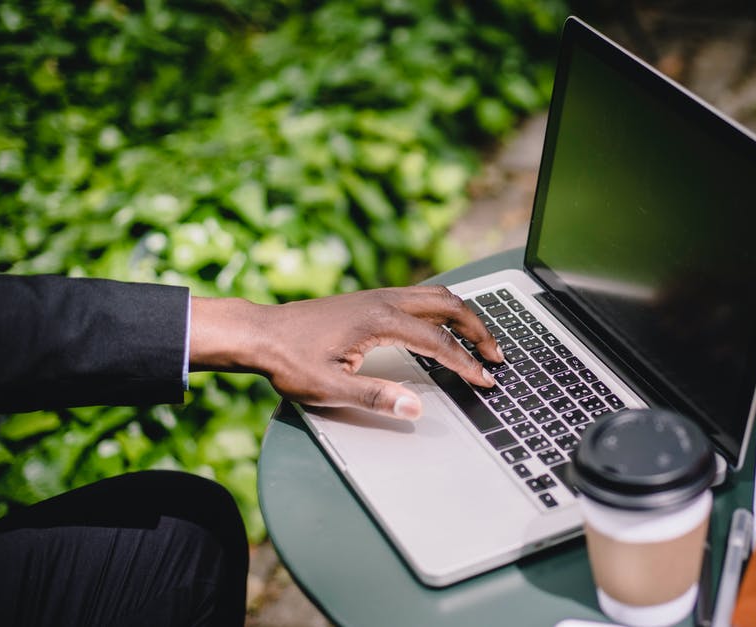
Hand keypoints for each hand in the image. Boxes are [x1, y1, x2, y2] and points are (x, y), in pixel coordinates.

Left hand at [189, 286, 501, 418]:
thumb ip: (376, 397)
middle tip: (496, 356)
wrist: (259, 333)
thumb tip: (415, 409)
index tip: (486, 379)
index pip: (439, 342)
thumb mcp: (329, 388)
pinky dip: (445, 310)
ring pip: (437, 296)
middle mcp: (384, 300)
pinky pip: (421, 296)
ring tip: (480, 341)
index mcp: (380, 320)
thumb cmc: (289, 361)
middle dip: (479, 331)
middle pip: (449, 307)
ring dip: (464, 316)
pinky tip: (445, 327)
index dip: (467, 363)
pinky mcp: (371, 299)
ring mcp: (379, 296)